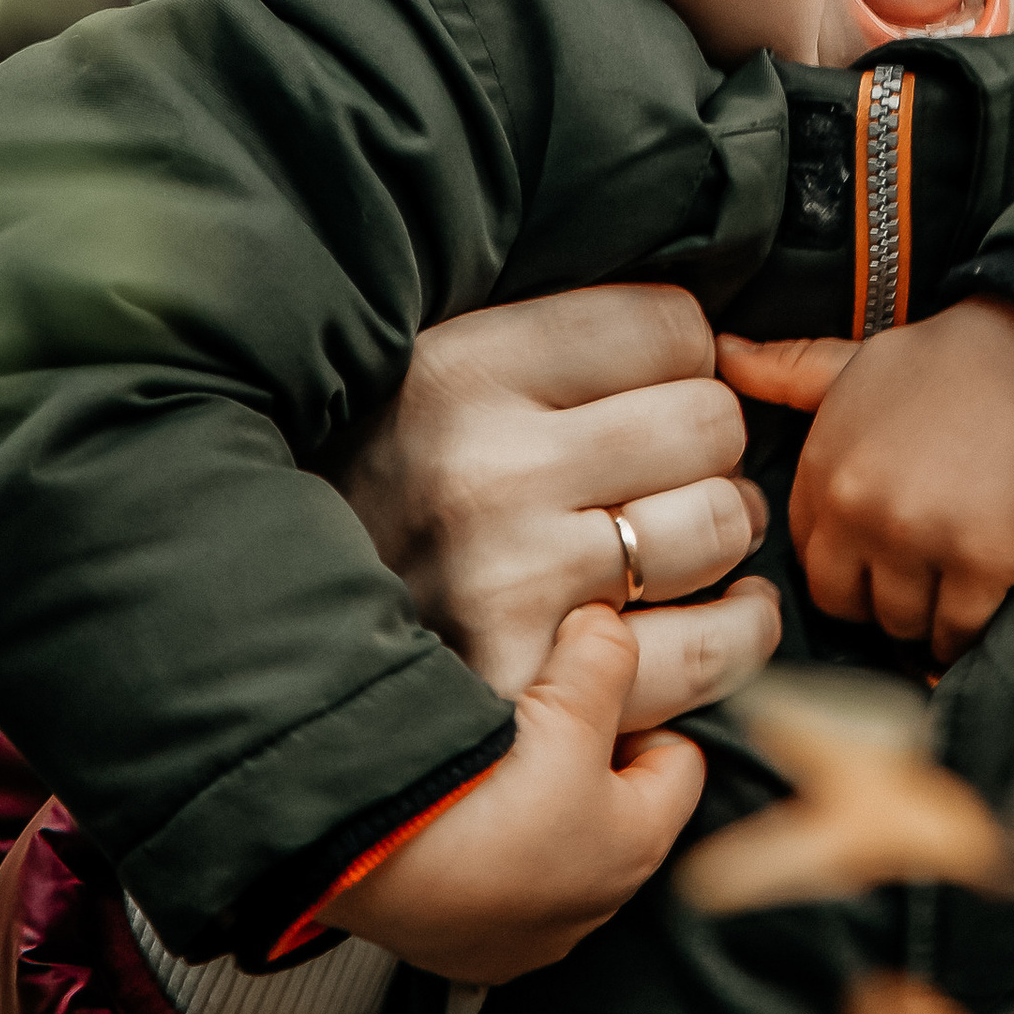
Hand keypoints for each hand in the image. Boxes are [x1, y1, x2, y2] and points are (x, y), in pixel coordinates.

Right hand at [319, 605, 705, 980]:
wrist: (368, 864)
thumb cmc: (486, 797)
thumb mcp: (564, 708)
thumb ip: (602, 658)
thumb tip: (607, 625)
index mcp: (638, 847)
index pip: (679, 760)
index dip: (642, 711)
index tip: (592, 687)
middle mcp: (593, 906)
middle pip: (612, 807)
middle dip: (584, 759)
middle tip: (535, 718)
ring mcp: (526, 936)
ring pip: (550, 850)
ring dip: (530, 809)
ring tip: (487, 765)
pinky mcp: (467, 950)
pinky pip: (491, 888)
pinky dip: (481, 854)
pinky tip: (451, 819)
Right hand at [346, 283, 775, 705]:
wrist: (279, 628)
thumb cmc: (394, 488)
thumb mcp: (438, 376)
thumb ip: (555, 348)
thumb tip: (718, 337)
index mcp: (460, 372)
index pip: (672, 326)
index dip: (678, 357)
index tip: (645, 389)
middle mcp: (486, 474)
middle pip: (711, 421)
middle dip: (704, 444)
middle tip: (663, 470)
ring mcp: (512, 586)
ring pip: (720, 524)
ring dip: (717, 532)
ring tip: (671, 538)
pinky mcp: (536, 686)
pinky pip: (708, 648)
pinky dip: (735, 632)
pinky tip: (715, 612)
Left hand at [721, 298, 1013, 665]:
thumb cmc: (949, 357)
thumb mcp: (855, 359)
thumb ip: (787, 371)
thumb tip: (725, 354)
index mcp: (823, 469)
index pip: (808, 560)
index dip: (844, 561)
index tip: (875, 554)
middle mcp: (859, 509)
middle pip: (847, 604)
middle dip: (878, 597)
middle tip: (917, 575)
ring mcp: (921, 538)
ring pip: (903, 624)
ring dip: (927, 616)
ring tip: (951, 583)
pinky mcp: (985, 562)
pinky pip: (958, 633)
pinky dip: (967, 631)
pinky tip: (980, 600)